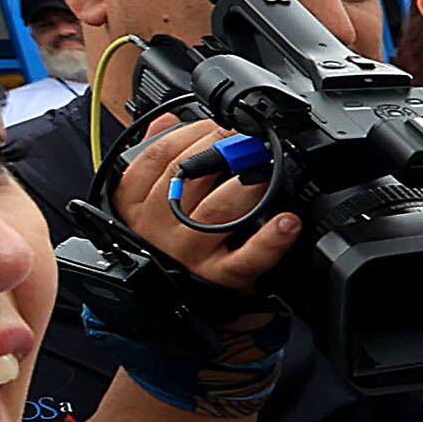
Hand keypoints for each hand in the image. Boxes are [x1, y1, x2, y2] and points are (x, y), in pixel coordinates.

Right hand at [115, 117, 305, 294]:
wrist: (162, 301)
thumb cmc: (157, 242)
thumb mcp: (137, 201)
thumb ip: (150, 158)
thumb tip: (167, 119)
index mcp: (134, 203)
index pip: (158, 157)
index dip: (190, 133)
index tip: (214, 124)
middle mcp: (158, 228)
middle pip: (189, 177)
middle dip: (222, 149)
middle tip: (245, 140)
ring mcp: (190, 253)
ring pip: (217, 210)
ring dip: (245, 183)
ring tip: (265, 169)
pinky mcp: (219, 279)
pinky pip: (246, 258)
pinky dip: (269, 240)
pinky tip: (287, 221)